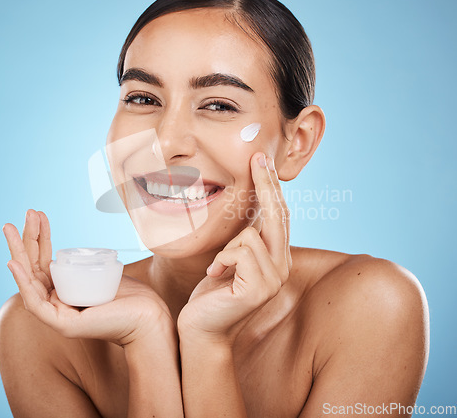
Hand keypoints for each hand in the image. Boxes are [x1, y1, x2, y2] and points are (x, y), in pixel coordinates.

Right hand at [3, 209, 173, 346]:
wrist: (148, 317)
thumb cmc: (132, 297)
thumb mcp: (104, 274)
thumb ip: (92, 268)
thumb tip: (88, 254)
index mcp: (65, 290)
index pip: (45, 261)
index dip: (41, 237)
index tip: (39, 214)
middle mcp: (57, 302)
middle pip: (34, 267)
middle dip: (26, 239)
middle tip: (24, 212)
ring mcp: (57, 314)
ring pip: (29, 281)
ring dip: (18, 252)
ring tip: (10, 228)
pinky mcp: (63, 324)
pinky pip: (35, 303)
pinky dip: (22, 282)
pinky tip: (15, 263)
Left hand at [177, 152, 291, 344]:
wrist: (202, 327)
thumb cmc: (212, 290)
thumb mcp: (232, 256)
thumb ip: (247, 236)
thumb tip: (251, 201)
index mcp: (277, 257)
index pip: (279, 215)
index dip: (272, 187)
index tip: (263, 160)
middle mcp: (282, 266)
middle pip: (277, 216)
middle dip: (266, 183)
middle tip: (257, 157)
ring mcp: (274, 279)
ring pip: (251, 235)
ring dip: (227, 248)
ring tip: (218, 269)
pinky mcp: (259, 288)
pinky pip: (240, 252)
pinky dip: (222, 260)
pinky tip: (214, 276)